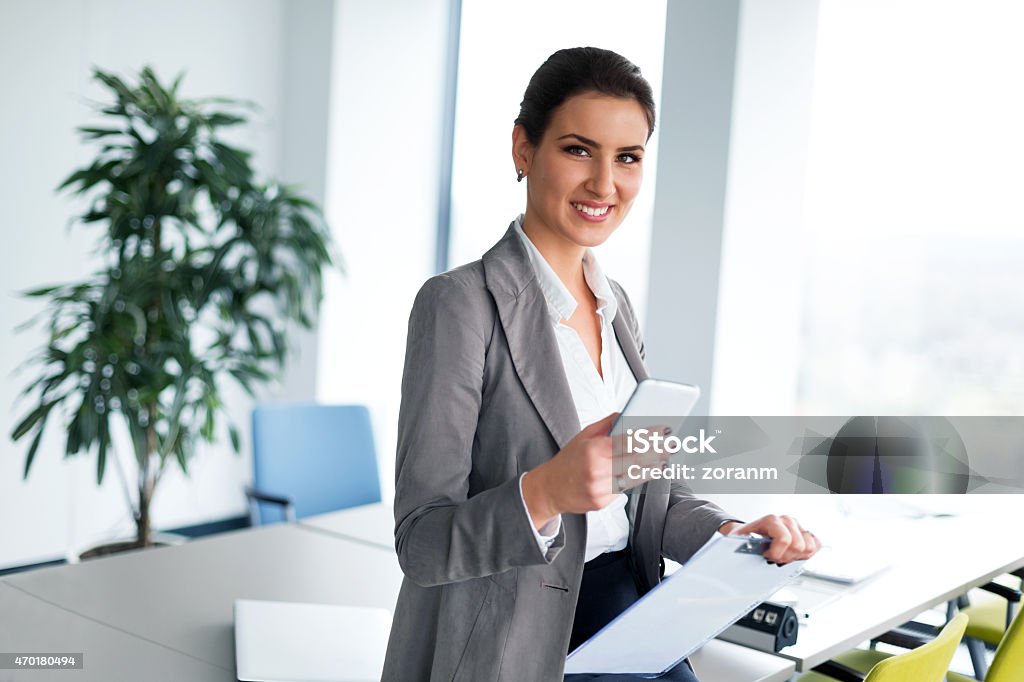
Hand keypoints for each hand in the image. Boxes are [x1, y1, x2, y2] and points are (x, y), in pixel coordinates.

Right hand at [521, 413, 671, 529]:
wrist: (550, 489)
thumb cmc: (569, 460)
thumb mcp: (584, 436)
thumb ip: (607, 425)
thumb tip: (628, 413)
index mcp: (593, 450)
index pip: (628, 441)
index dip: (650, 435)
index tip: (665, 429)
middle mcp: (597, 471)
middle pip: (636, 460)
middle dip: (659, 451)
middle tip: (674, 444)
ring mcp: (600, 489)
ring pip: (634, 478)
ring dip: (653, 467)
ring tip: (666, 459)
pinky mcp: (602, 503)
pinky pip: (624, 489)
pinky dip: (637, 480)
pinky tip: (649, 472)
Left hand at [719, 515, 821, 563]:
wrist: (745, 534)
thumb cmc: (742, 539)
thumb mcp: (738, 544)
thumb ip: (740, 550)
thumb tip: (739, 560)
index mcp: (771, 520)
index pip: (784, 538)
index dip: (776, 552)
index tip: (766, 555)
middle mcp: (786, 520)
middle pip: (798, 545)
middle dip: (785, 557)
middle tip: (773, 557)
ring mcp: (797, 526)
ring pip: (809, 547)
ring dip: (796, 557)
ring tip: (782, 556)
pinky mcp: (804, 533)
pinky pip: (816, 544)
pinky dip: (806, 554)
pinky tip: (792, 555)